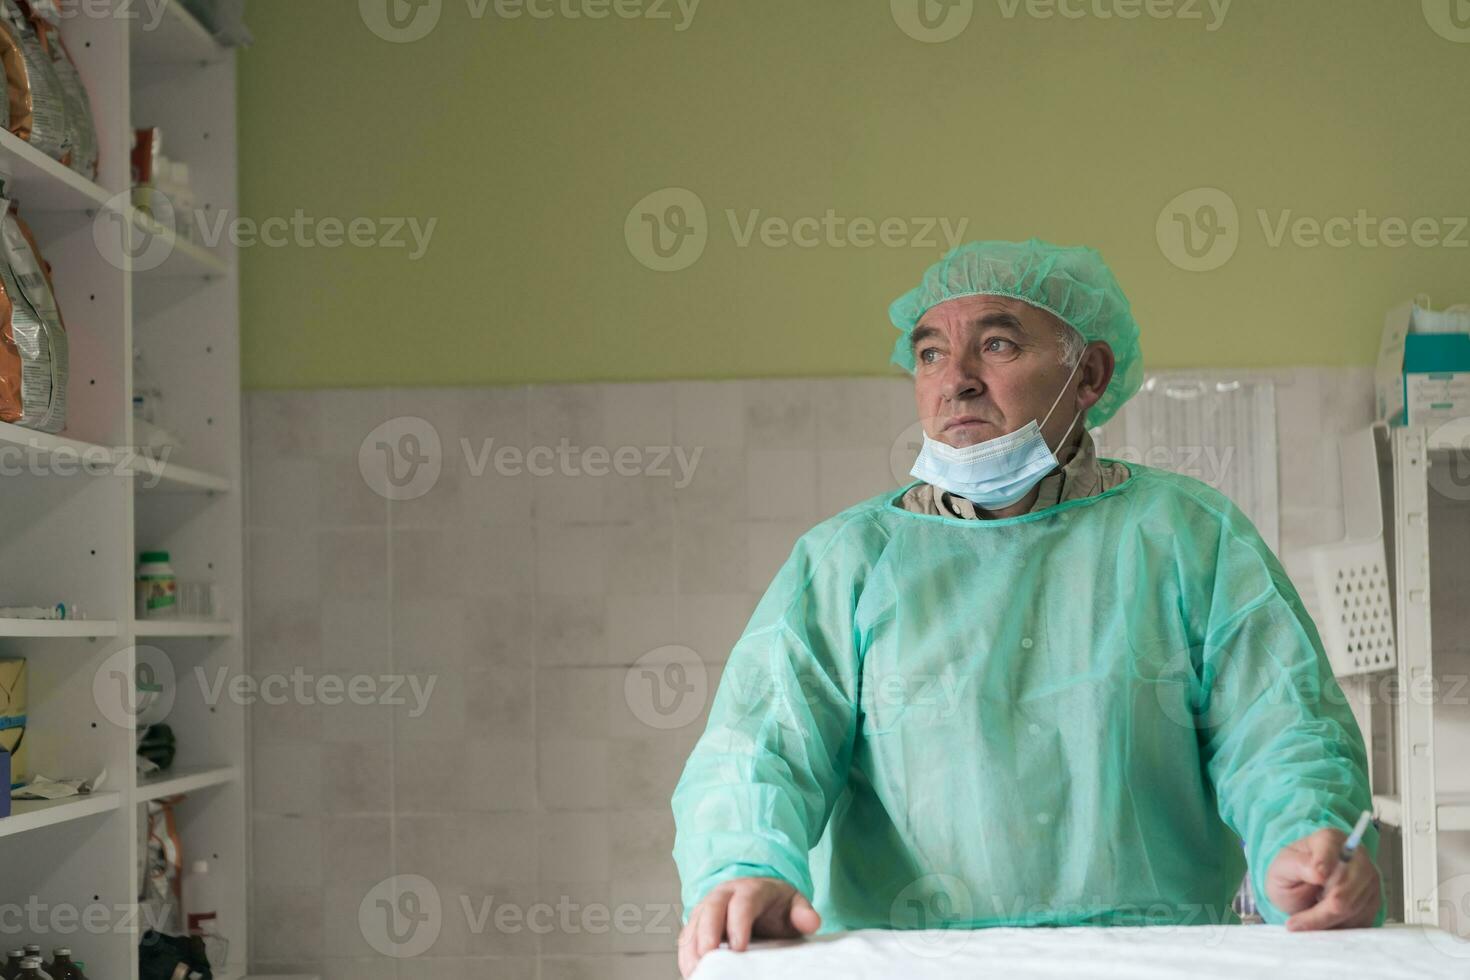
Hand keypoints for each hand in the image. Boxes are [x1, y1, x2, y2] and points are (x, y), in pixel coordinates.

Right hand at [678, 876, 820, 977]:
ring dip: (692, 947)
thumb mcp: (794, 905)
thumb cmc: (777, 906)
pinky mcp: (697, 923)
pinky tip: (691, 972)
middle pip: (711, 909)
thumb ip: (802, 913)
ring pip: (694, 923)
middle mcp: (724, 894)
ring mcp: (707, 907)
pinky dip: (686, 955)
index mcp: (750, 889)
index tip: (739, 948)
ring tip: (696, 971)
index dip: (738, 923)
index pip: (742, 902)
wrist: (761, 899)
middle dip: (707, 933)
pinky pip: (687, 936)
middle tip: (708, 958)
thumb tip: (812, 922)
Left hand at [1265, 827, 1380, 929]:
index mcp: (1329, 839)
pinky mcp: (1375, 902)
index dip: (1325, 863)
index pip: (1331, 848)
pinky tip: (1324, 922)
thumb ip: (1297, 866)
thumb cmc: (1291, 875)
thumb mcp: (1282, 868)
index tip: (1318, 876)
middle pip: (1344, 887)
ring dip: (1326, 921)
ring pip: (1352, 909)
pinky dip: (1339, 927)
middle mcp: (1356, 856)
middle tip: (1296, 922)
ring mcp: (1369, 880)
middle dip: (1319, 910)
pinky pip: (1360, 922)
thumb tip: (1320, 872)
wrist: (1301, 891)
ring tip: (1307, 917)